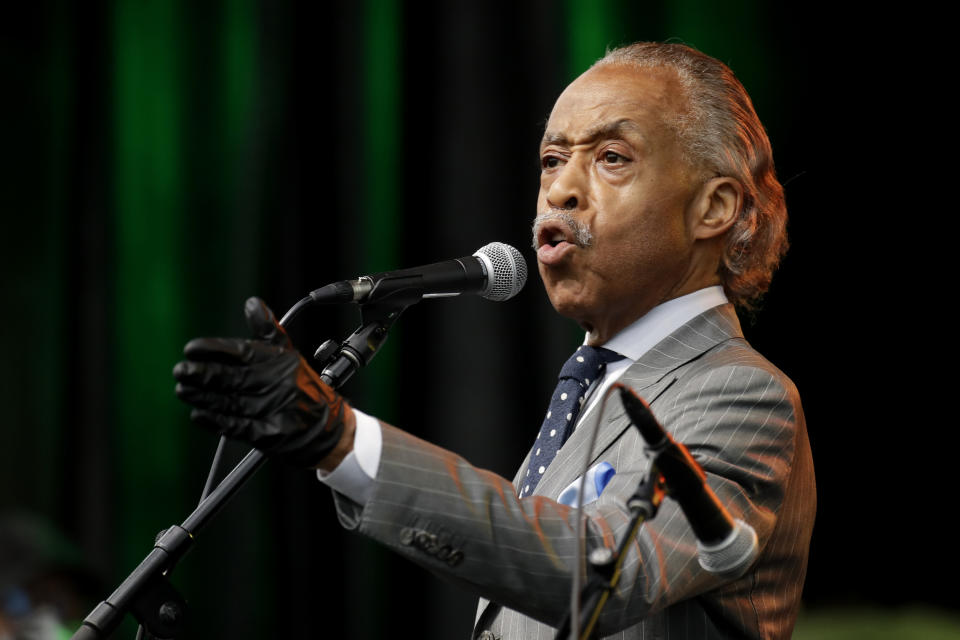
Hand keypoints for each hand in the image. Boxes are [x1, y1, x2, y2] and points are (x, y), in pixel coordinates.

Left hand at [173, 297, 351, 467]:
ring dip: (202, 396)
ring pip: (229, 401)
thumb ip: (268, 331)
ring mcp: (272, 410)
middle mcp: (276, 384)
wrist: (329, 429)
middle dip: (201, 373)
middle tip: (180, 370)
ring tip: (183, 389)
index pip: (242, 352)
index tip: (192, 349)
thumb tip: (252, 303)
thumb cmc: (304, 389)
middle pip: (231, 378)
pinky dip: (215, 420)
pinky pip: (236, 427)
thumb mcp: (289, 355)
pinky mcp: (268, 434)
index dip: (214, 350)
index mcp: (279, 362)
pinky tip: (198, 414)